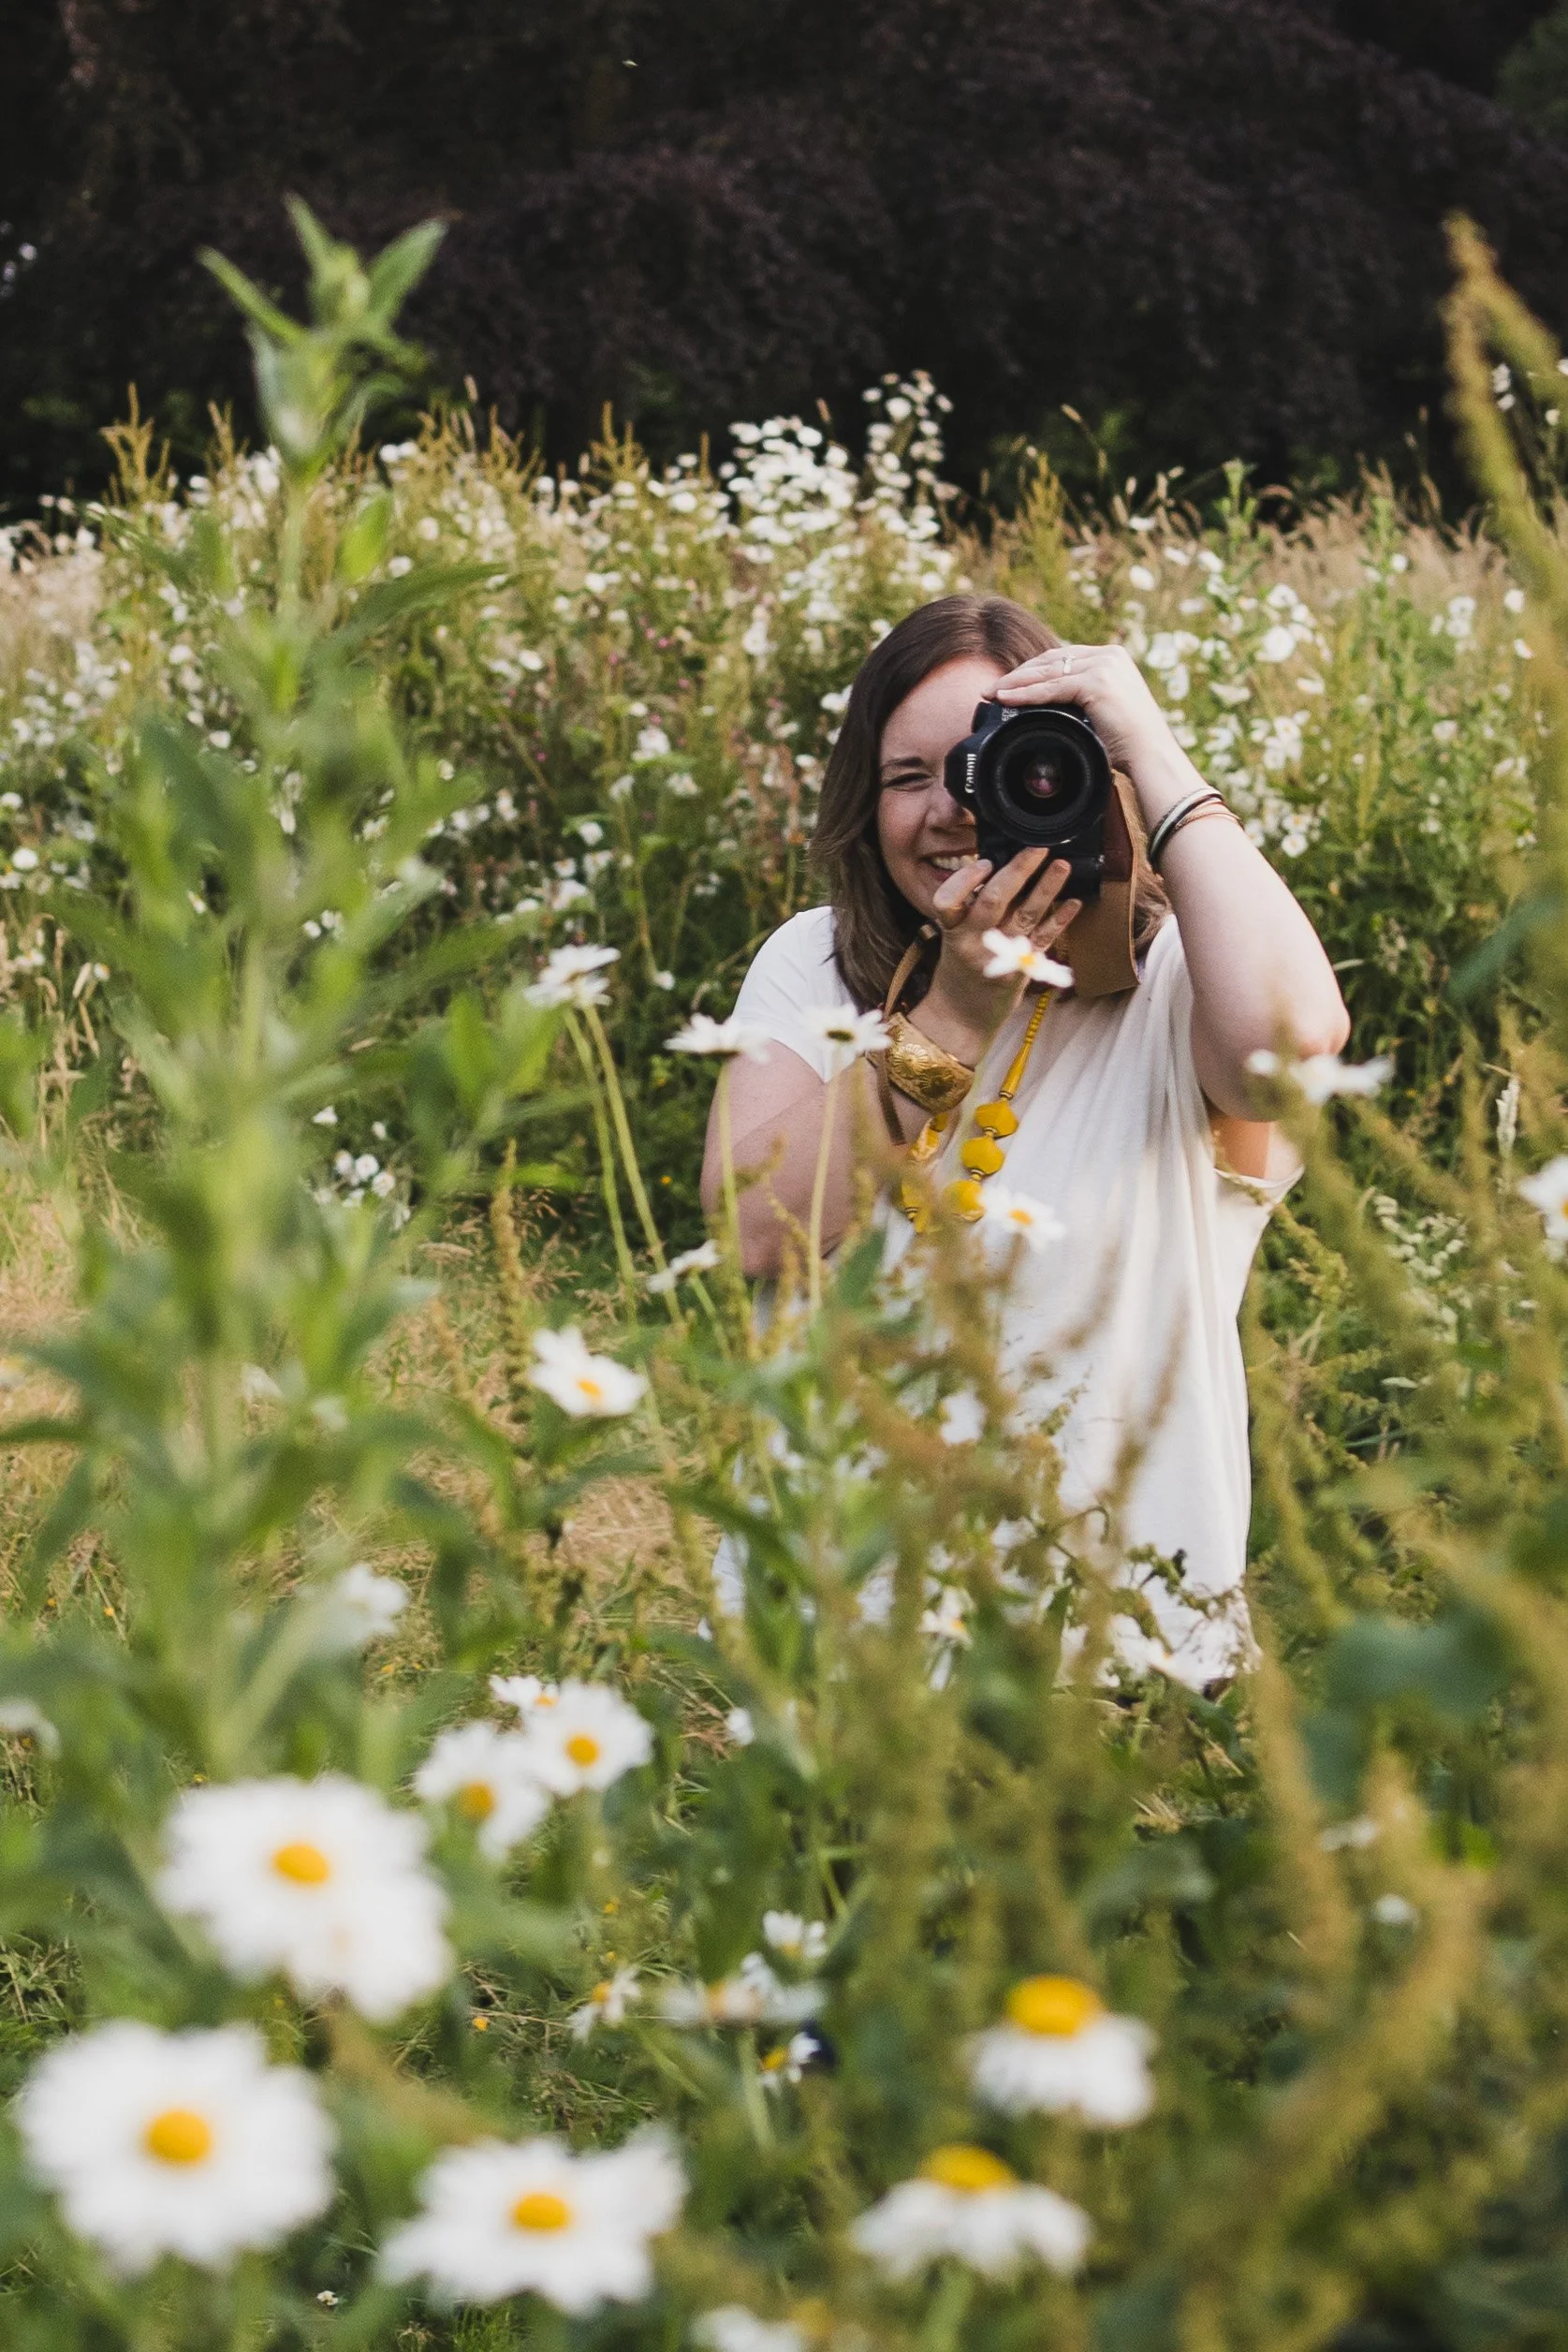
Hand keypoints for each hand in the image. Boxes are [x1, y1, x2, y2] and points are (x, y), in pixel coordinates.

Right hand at [919, 847, 1080, 1048]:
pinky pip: (1044, 940)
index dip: (965, 880)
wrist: (962, 1016)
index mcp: (952, 931)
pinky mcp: (1021, 969)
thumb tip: (1003, 867)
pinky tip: (1074, 903)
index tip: (985, 863)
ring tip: (1062, 866)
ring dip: (1046, 889)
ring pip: (1025, 916)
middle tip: (1037, 848)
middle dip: (1017, 871)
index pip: (947, 901)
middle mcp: (973, 942)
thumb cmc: (959, 968)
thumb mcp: (952, 936)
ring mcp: (999, 957)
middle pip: (992, 901)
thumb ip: (970, 907)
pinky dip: (1060, 920)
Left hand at [992, 640, 1170, 776]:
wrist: (1151, 755)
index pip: (1063, 657)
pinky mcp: (1097, 681)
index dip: (1033, 669)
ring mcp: (1104, 665)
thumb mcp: (1104, 711)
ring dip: (1016, 682)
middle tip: (993, 689)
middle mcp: (1109, 655)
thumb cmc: (1130, 744)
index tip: (1010, 683)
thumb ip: (1083, 700)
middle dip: (1020, 674)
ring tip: (992, 692)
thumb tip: (1052, 710)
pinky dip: (1026, 693)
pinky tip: (1006, 698)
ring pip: (1048, 670)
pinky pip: (1051, 687)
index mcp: (1112, 658)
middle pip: (1052, 659)